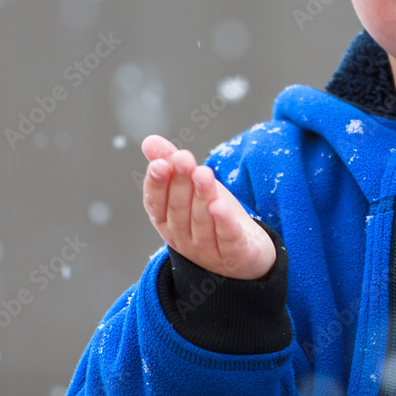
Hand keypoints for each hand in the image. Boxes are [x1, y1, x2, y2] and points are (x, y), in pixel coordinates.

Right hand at [140, 134, 276, 279]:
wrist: (245, 253)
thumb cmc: (213, 217)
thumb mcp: (193, 189)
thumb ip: (172, 165)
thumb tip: (149, 141)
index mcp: (168, 222)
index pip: (156, 204)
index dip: (157, 185)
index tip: (160, 163)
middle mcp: (183, 238)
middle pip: (179, 210)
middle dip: (181, 183)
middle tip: (184, 158)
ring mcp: (207, 250)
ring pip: (202, 221)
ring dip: (201, 196)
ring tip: (203, 173)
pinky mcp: (233, 254)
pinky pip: (226, 238)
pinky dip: (223, 223)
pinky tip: (220, 206)